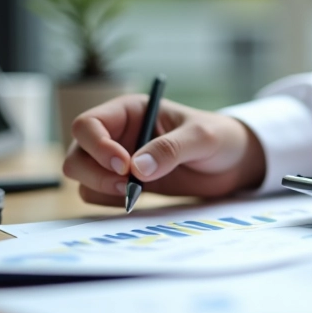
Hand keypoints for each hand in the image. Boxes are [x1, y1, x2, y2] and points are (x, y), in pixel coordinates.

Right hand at [62, 95, 265, 205]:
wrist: (235, 163)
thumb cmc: (220, 137)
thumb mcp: (202, 137)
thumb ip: (171, 149)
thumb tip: (137, 168)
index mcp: (129, 111)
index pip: (88, 125)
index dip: (97, 146)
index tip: (124, 165)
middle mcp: (117, 135)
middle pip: (77, 154)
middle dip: (94, 172)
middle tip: (128, 185)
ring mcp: (118, 162)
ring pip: (82, 177)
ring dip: (100, 187)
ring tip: (135, 192)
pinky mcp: (126, 185)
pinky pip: (99, 195)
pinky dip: (110, 201)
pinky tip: (136, 199)